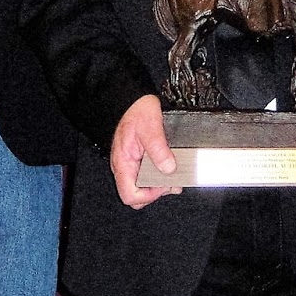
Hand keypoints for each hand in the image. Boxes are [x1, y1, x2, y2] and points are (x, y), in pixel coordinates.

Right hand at [110, 93, 179, 208]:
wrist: (133, 99)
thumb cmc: (136, 110)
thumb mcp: (150, 127)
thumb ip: (159, 149)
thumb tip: (168, 169)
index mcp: (123, 162)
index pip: (129, 195)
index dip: (148, 196)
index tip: (162, 185)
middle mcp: (124, 167)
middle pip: (136, 196)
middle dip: (155, 192)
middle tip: (170, 182)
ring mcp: (131, 164)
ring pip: (142, 187)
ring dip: (159, 185)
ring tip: (172, 176)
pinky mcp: (138, 160)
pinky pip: (146, 176)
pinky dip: (159, 177)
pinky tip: (168, 169)